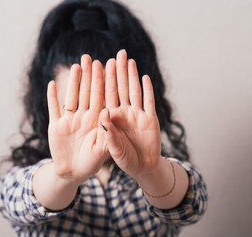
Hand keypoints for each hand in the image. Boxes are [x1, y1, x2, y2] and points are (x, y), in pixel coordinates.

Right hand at [47, 55, 108, 181]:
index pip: (100, 97)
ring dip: (73, 82)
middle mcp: (84, 117)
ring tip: (75, 66)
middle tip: (89, 57)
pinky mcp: (56, 126)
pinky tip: (52, 83)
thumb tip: (107, 111)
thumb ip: (106, 133)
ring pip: (71, 96)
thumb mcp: (103, 150)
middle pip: (86, 92)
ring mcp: (69, 120)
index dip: (101, 82)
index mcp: (96, 121)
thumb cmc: (91, 163)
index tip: (104, 65)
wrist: (73, 172)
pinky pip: (53, 109)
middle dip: (88, 75)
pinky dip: (52, 97)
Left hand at [100, 50, 161, 179]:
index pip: (107, 95)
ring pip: (134, 91)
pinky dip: (148, 90)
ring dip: (132, 76)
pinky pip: (148, 102)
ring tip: (129, 60)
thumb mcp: (112, 148)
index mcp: (112, 118)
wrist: (142, 167)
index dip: (104, 79)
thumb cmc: (124, 159)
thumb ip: (108, 133)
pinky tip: (145, 77)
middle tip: (117, 54)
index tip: (100, 64)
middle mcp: (124, 113)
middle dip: (118, 71)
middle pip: (120, 88)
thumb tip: (103, 114)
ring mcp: (138, 114)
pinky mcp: (150, 119)